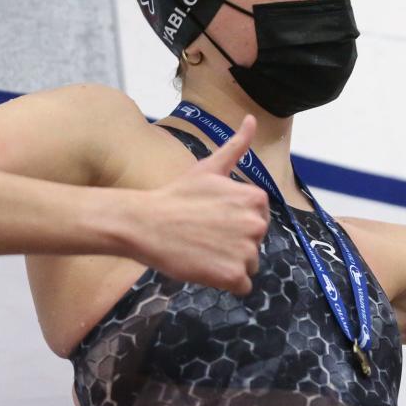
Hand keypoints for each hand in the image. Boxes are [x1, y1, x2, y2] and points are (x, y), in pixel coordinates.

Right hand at [136, 115, 269, 294]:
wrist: (146, 224)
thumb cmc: (176, 195)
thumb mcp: (210, 167)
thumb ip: (237, 145)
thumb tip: (252, 119)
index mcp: (255, 198)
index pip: (259, 219)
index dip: (236, 222)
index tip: (212, 218)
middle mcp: (257, 224)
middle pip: (256, 243)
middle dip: (234, 243)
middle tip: (204, 235)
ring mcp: (246, 251)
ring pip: (249, 265)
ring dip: (229, 263)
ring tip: (203, 251)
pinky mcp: (233, 275)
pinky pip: (242, 286)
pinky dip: (226, 282)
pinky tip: (205, 267)